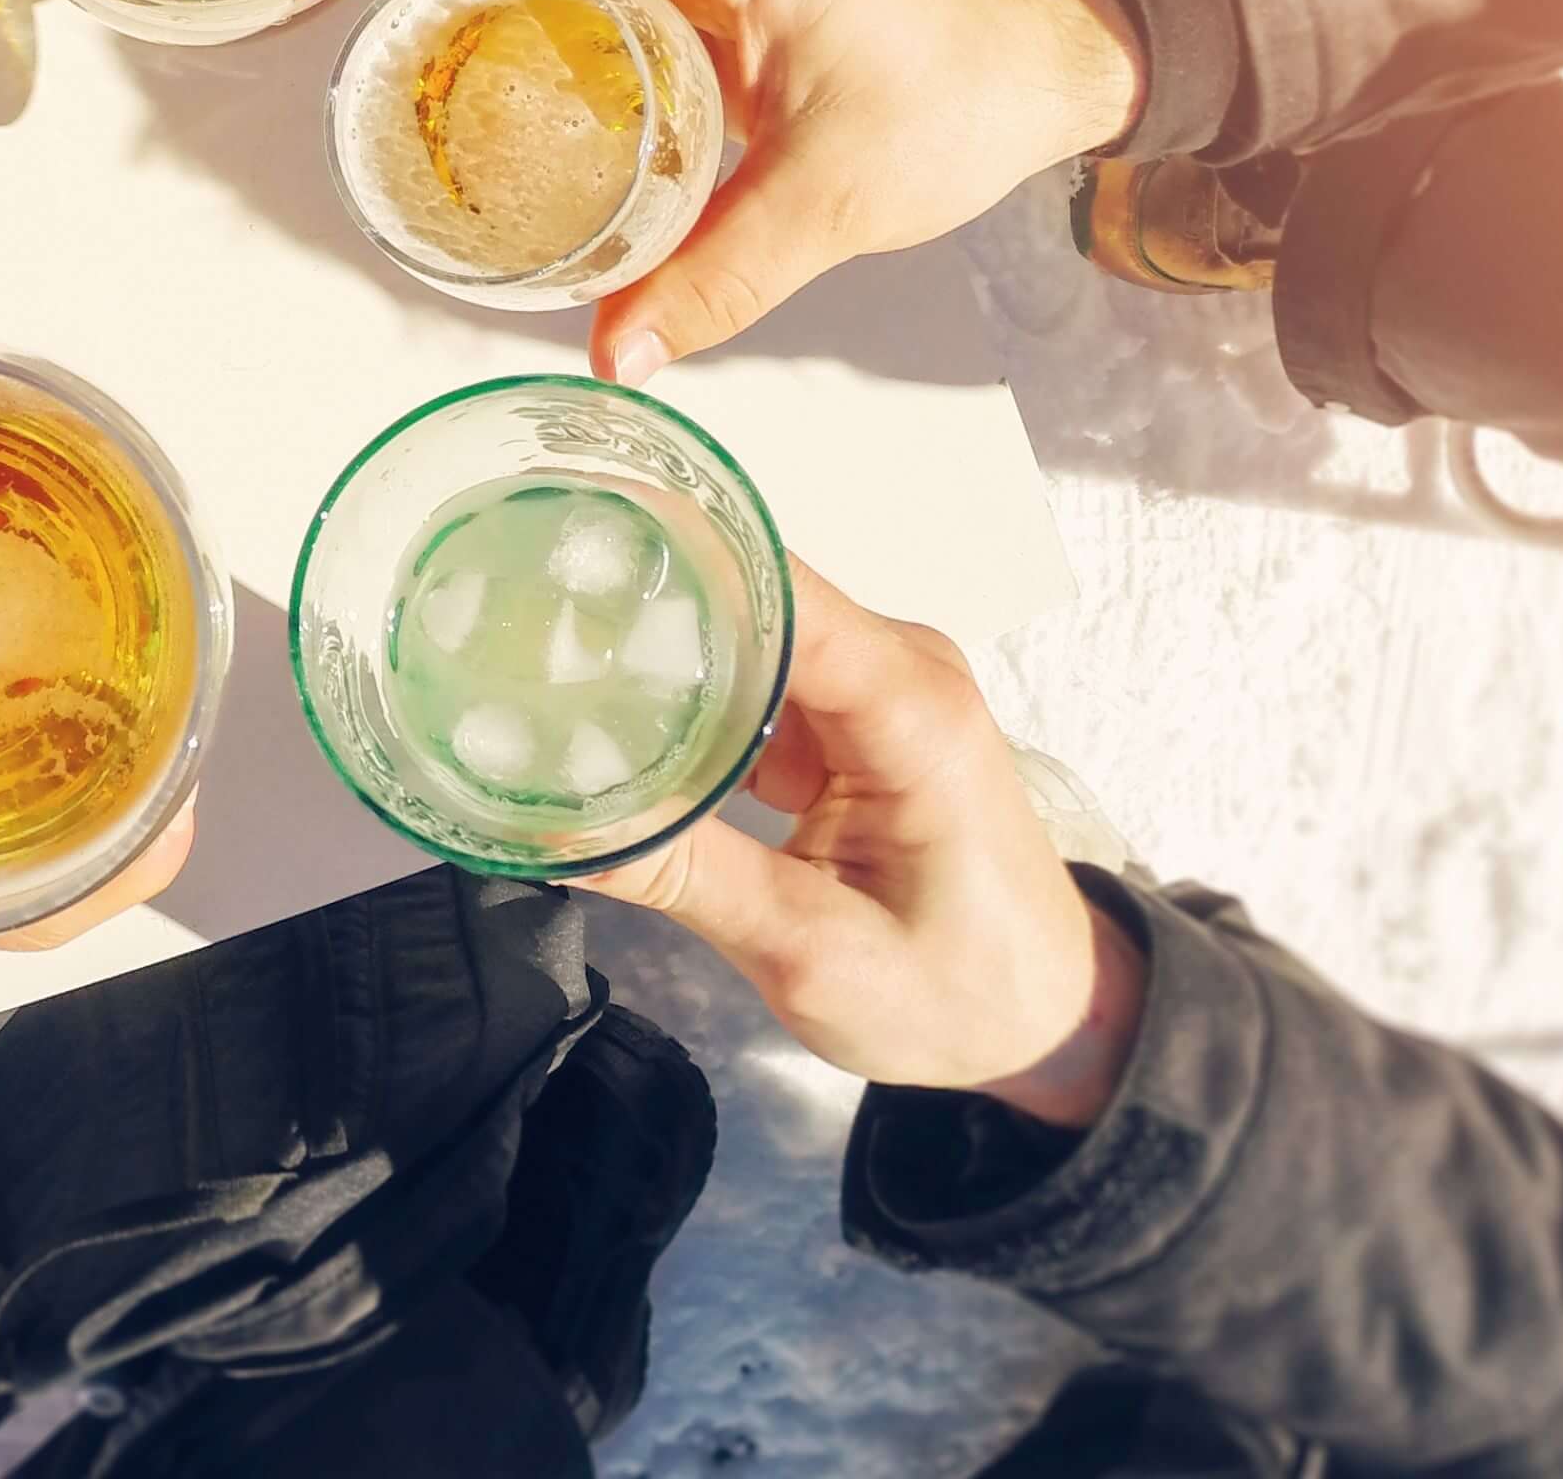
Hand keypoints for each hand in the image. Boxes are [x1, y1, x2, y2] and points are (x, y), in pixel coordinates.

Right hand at [499, 0, 1146, 382]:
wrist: (1038, 75)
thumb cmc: (961, 93)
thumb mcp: (832, 198)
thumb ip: (718, 279)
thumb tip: (612, 355)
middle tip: (485, 54)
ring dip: (531, 2)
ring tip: (500, 96)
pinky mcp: (709, 14)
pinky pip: (611, 5)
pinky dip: (572, 48)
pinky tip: (557, 128)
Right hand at [580, 561, 1142, 1123]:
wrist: (1048, 1024)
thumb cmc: (957, 993)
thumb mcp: (808, 951)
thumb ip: (681, 876)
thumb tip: (547, 826)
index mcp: (910, 708)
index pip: (778, 591)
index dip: (677, 553)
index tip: (568, 538)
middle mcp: (900, 668)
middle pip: (755, 593)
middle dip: (644, 593)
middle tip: (514, 607)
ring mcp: (876, 688)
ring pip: (748, 631)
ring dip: (659, 640)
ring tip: (539, 647)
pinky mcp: (852, 720)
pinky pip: (758, 675)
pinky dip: (689, 689)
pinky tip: (605, 703)